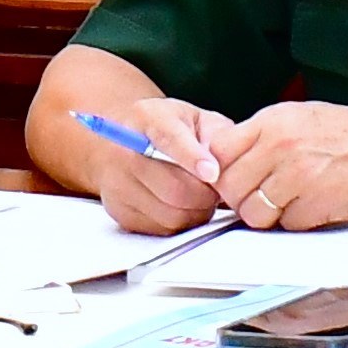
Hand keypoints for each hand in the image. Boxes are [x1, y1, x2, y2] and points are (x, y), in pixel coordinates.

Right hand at [91, 95, 232, 232]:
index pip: (169, 139)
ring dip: (196, 211)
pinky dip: (180, 222)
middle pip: (174, 188)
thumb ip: (215, 134)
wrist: (121, 138)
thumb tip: (228, 162)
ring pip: (171, 214)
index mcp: (148, 118)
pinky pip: (162, 229)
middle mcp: (125, 151)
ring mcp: (119, 183)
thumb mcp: (193, 117)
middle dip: (206, 193)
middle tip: (214, 187)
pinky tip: (181, 205)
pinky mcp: (120, 210)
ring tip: (198, 194)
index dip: (192, 158)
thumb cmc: (165, 128)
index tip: (212, 172)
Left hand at [210, 101, 347, 230]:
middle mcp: (280, 144)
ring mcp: (298, 174)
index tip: (234, 180)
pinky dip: (300, 224)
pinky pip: (287, 225)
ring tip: (293, 205)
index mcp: (274, 120)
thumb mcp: (306, 118)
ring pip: (253, 212)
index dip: (222, 171)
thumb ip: (267, 137)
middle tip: (262, 201)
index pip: (217, 151)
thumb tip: (232, 159)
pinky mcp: (317, 203)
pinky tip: (318, 207)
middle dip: (242, 200)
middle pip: (229, 186)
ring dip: (268, 217)